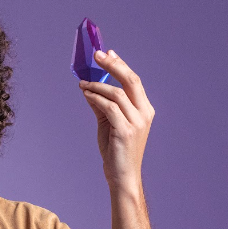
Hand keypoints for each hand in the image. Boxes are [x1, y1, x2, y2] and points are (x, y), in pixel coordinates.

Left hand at [79, 50, 154, 193]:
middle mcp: (144, 113)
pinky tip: (86, 95)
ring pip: (117, 93)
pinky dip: (96, 98)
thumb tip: (90, 87)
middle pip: (131, 80)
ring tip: (83, 83)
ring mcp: (137, 122)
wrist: (121, 175)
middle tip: (96, 56)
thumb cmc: (116, 150)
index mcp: (144, 109)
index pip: (134, 81)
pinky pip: (109, 107)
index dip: (121, 64)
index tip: (107, 53)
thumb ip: (102, 105)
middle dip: (113, 65)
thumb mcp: (109, 123)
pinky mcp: (126, 131)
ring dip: (97, 85)